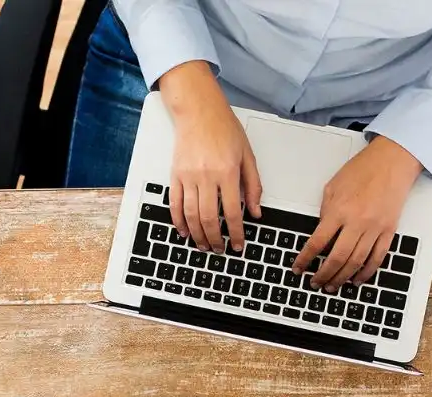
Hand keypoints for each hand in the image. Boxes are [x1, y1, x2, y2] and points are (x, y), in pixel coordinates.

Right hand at [160, 60, 261, 252]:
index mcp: (227, 172)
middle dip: (216, 239)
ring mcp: (188, 177)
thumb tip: (256, 211)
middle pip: (210, 218)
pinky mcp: (176, 175)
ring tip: (204, 245)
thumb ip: (253, 184)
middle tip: (220, 250)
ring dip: (198, 235)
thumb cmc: (223, 128)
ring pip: (192, 215)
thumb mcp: (247, 154)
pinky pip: (175, 204)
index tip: (238, 245)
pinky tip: (184, 232)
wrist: (198, 110)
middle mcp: (206, 176)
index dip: (236, 233)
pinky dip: (179, 222)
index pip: (233, 211)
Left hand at [294, 136, 422, 289]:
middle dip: (323, 275)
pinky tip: (357, 280)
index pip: (317, 243)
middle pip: (337, 258)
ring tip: (332, 285)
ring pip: (356, 263)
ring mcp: (375, 228)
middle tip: (315, 283)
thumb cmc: (363, 169)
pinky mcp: (389, 231)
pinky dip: (366, 272)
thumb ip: (325, 212)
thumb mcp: (333, 187)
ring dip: (342, 278)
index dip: (305, 259)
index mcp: (339, 210)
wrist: (392, 161)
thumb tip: (321, 234)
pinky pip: (377, 258)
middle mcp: (357, 222)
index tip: (298, 268)